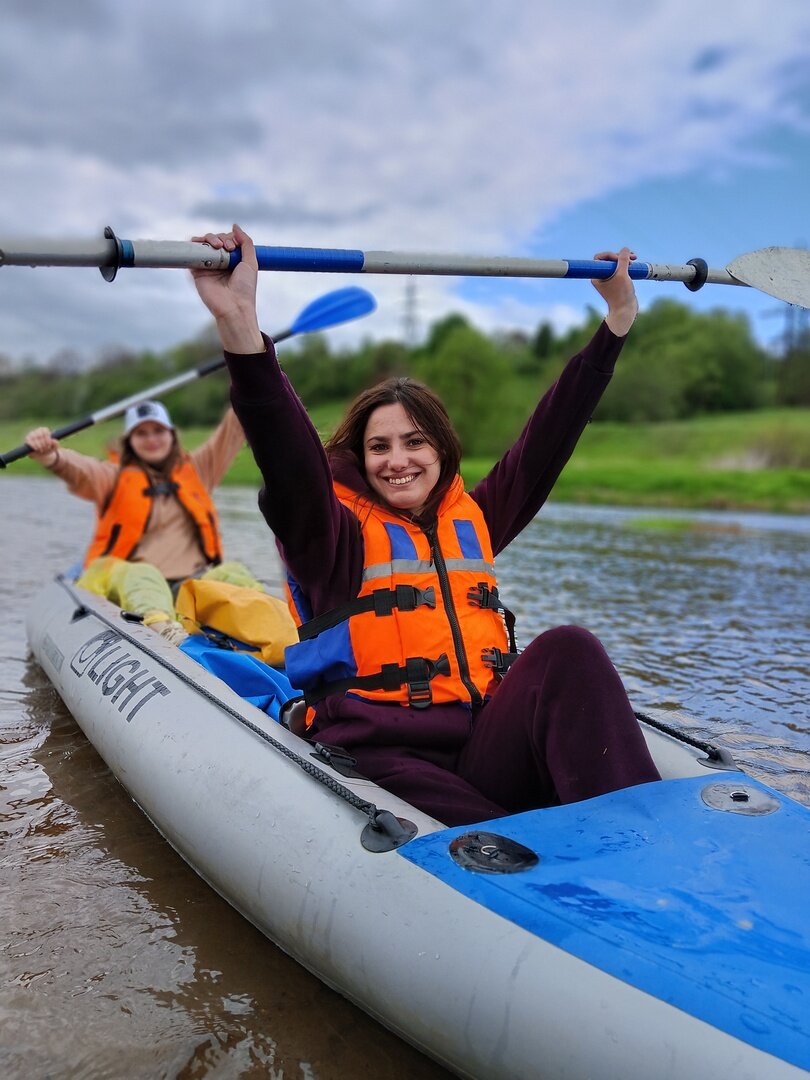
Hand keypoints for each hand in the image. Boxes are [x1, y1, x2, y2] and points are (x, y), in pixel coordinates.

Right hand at [26, 426, 59, 464]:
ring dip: (38, 445)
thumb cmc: (48, 449)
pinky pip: (29, 440)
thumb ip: (56, 444)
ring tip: (41, 450)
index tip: (49, 445)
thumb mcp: (54, 447)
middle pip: (40, 434)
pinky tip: (36, 449)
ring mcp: (32, 434)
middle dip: (43, 443)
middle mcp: (38, 430)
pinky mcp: (27, 438)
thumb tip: (53, 440)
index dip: (47, 439)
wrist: (41, 454)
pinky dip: (33, 445)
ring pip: (34, 437)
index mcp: (45, 430)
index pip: (45, 431)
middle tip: (45, 449)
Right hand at [190, 224, 264, 352]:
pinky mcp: (197, 272)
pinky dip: (195, 246)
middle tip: (228, 248)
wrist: (234, 306)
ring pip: (203, 243)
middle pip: (215, 239)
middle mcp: (219, 262)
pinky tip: (204, 248)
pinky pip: (191, 254)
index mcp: (232, 260)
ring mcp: (207, 266)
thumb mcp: (251, 262)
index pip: (227, 240)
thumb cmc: (245, 288)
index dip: (230, 238)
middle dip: (221, 238)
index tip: (234, 247)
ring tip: (218, 247)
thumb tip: (235, 226)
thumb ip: (246, 243)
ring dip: (209, 239)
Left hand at [591, 247, 637, 336]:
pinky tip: (634, 265)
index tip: (619, 258)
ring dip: (625, 259)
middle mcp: (601, 277)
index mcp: (597, 276)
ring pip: (616, 263)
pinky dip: (627, 265)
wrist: (626, 310)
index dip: (610, 255)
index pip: (600, 258)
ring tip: (634, 260)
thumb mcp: (622, 275)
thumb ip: (623, 260)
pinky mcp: (617, 281)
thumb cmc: (621, 294)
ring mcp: (610, 279)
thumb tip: (624, 249)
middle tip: (631, 258)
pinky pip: (621, 269)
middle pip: (609, 259)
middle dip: (620, 256)